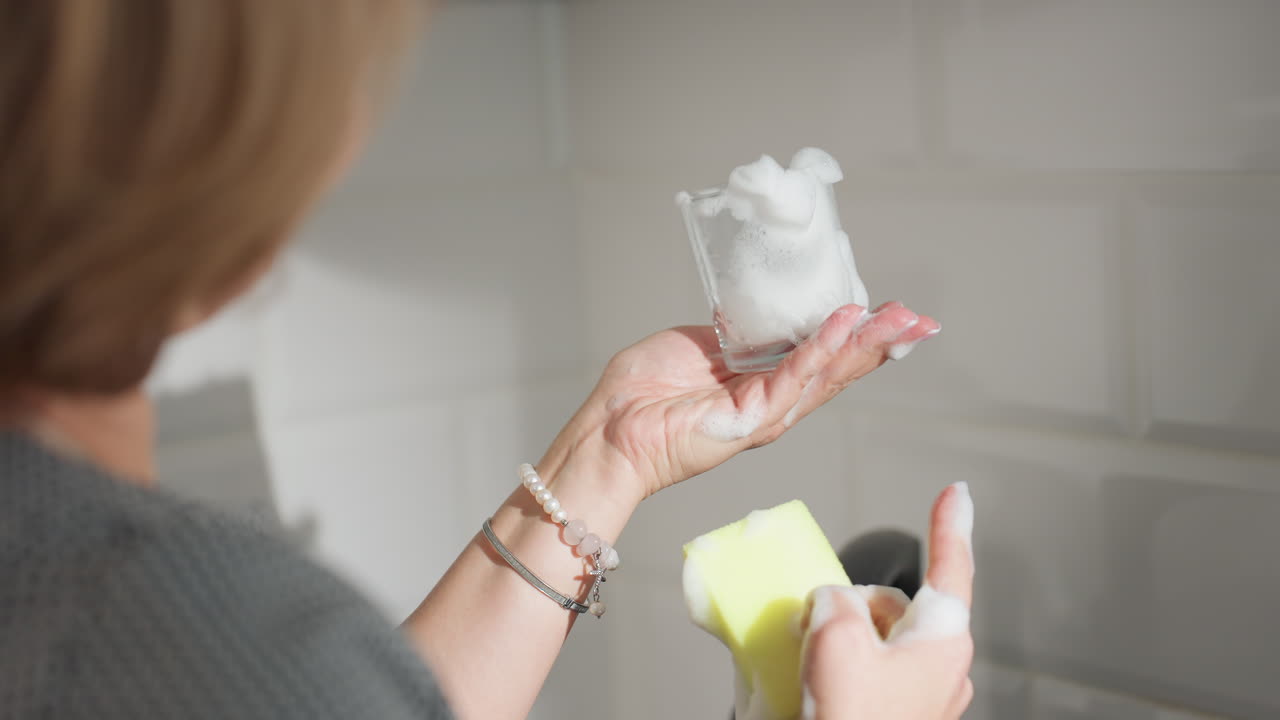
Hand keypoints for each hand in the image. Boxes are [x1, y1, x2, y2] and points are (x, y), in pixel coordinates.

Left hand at [543, 302, 939, 501]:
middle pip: (837, 369)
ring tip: (901, 319)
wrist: (610, 428)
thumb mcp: (696, 346)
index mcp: (759, 385)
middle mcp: (771, 403)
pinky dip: (823, 349)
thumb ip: (734, 336)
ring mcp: (765, 414)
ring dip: (867, 344)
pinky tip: (848, 324)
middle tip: (920, 319)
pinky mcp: (751, 419)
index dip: (853, 335)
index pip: (818, 357)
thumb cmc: (641, 392)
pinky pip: (795, 377)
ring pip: (828, 374)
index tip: (887, 312)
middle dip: (880, 342)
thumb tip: (756, 314)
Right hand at [801, 483, 975, 719]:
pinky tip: (817, 687)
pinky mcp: (899, 718)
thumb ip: (835, 599)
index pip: (950, 567)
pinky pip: (870, 675)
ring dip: (842, 642)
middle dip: (852, 607)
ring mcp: (923, 698)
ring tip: (815, 670)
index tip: (956, 492)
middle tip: (817, 630)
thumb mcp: (835, 637)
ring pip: (876, 641)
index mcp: (941, 640)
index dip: (950, 524)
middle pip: (892, 606)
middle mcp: (942, 667)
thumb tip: (832, 603)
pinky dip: (843, 669)